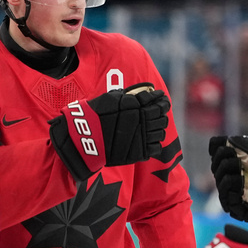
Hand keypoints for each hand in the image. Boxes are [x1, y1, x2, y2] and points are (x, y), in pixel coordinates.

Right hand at [49, 83, 170, 180]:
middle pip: (162, 117)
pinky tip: (147, 142)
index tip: (161, 101)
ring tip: (151, 130)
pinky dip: (153, 144)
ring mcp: (142, 137)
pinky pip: (156, 148)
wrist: (84, 137)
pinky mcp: (140, 152)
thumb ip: (128, 97)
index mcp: (136, 104)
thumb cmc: (94, 115)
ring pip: (161, 133)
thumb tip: (143, 95)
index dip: (162, 101)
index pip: (158, 101)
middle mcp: (142, 119)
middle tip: (157, 115)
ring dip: (158, 130)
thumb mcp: (110, 98)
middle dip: (161, 115)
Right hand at [209, 135, 247, 227]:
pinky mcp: (234, 205)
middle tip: (237, 159)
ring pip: (217, 176)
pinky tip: (241, 181)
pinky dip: (230, 182)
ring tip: (242, 171)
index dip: (216, 147)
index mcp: (239, 161)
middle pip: (215, 164)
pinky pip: (223, 192)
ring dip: (227, 168)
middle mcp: (234, 175)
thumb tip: (222, 140)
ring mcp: (233, 190)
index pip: (217, 153)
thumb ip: (240, 143)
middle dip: (223, 157)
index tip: (223, 144)